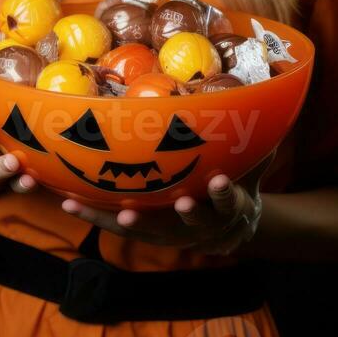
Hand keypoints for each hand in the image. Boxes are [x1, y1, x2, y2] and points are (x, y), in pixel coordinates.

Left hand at [59, 149, 277, 254]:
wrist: (229, 229)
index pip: (228, 201)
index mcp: (226, 206)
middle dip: (172, 215)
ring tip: (90, 208)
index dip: (223, 193)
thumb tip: (269, 105)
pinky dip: (94, 214)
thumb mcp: (251, 169)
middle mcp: (196, 224)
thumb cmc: (237, 184)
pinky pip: (117, 223)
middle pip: (185, 223)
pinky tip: (68, 202)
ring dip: (113, 218)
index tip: (218, 180)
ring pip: (141, 228)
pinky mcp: (145, 229)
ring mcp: (167, 231)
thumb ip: (256, 144)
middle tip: (161, 207)